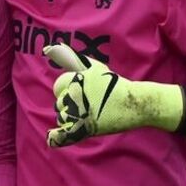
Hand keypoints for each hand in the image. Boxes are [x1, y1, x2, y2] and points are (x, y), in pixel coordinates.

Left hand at [42, 43, 183, 146]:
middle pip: (59, 104)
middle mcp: (75, 94)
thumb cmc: (115, 85)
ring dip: (71, 119)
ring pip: (63, 119)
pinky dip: (56, 138)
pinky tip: (52, 137)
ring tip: (88, 116)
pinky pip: (63, 135)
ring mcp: (79, 112)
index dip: (65, 92)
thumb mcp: (95, 67)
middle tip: (87, 107)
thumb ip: (74, 59)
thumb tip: (50, 48)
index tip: (77, 95)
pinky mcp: (85, 127)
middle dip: (69, 106)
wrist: (135, 102)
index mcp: (76, 80)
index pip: (58, 88)